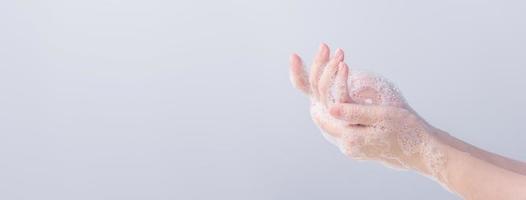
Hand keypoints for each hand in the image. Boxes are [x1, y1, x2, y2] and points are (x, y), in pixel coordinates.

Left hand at [289, 44, 445, 179]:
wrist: (424, 151)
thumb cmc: (407, 130)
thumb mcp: (382, 116)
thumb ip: (354, 113)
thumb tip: (330, 107)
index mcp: (351, 139)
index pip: (324, 114)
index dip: (322, 89)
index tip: (324, 70)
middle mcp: (347, 146)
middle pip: (323, 118)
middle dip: (320, 93)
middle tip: (321, 69)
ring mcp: (352, 147)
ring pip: (331, 122)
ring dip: (328, 100)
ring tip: (329, 78)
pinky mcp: (359, 145)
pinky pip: (341, 125)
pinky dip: (339, 109)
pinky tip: (339, 97)